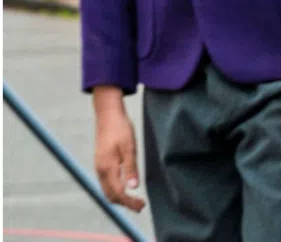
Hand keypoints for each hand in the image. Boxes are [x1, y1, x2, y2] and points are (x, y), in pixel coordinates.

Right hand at [91, 87, 144, 212]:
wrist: (108, 115)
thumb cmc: (121, 129)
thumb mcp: (129, 147)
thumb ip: (131, 168)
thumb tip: (133, 188)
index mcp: (108, 167)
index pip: (118, 192)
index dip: (130, 202)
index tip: (142, 205)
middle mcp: (100, 170)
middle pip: (110, 195)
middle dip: (125, 203)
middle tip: (141, 206)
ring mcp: (99, 166)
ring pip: (107, 190)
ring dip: (120, 198)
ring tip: (135, 200)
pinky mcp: (100, 163)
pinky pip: (106, 183)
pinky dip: (115, 190)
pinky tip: (125, 188)